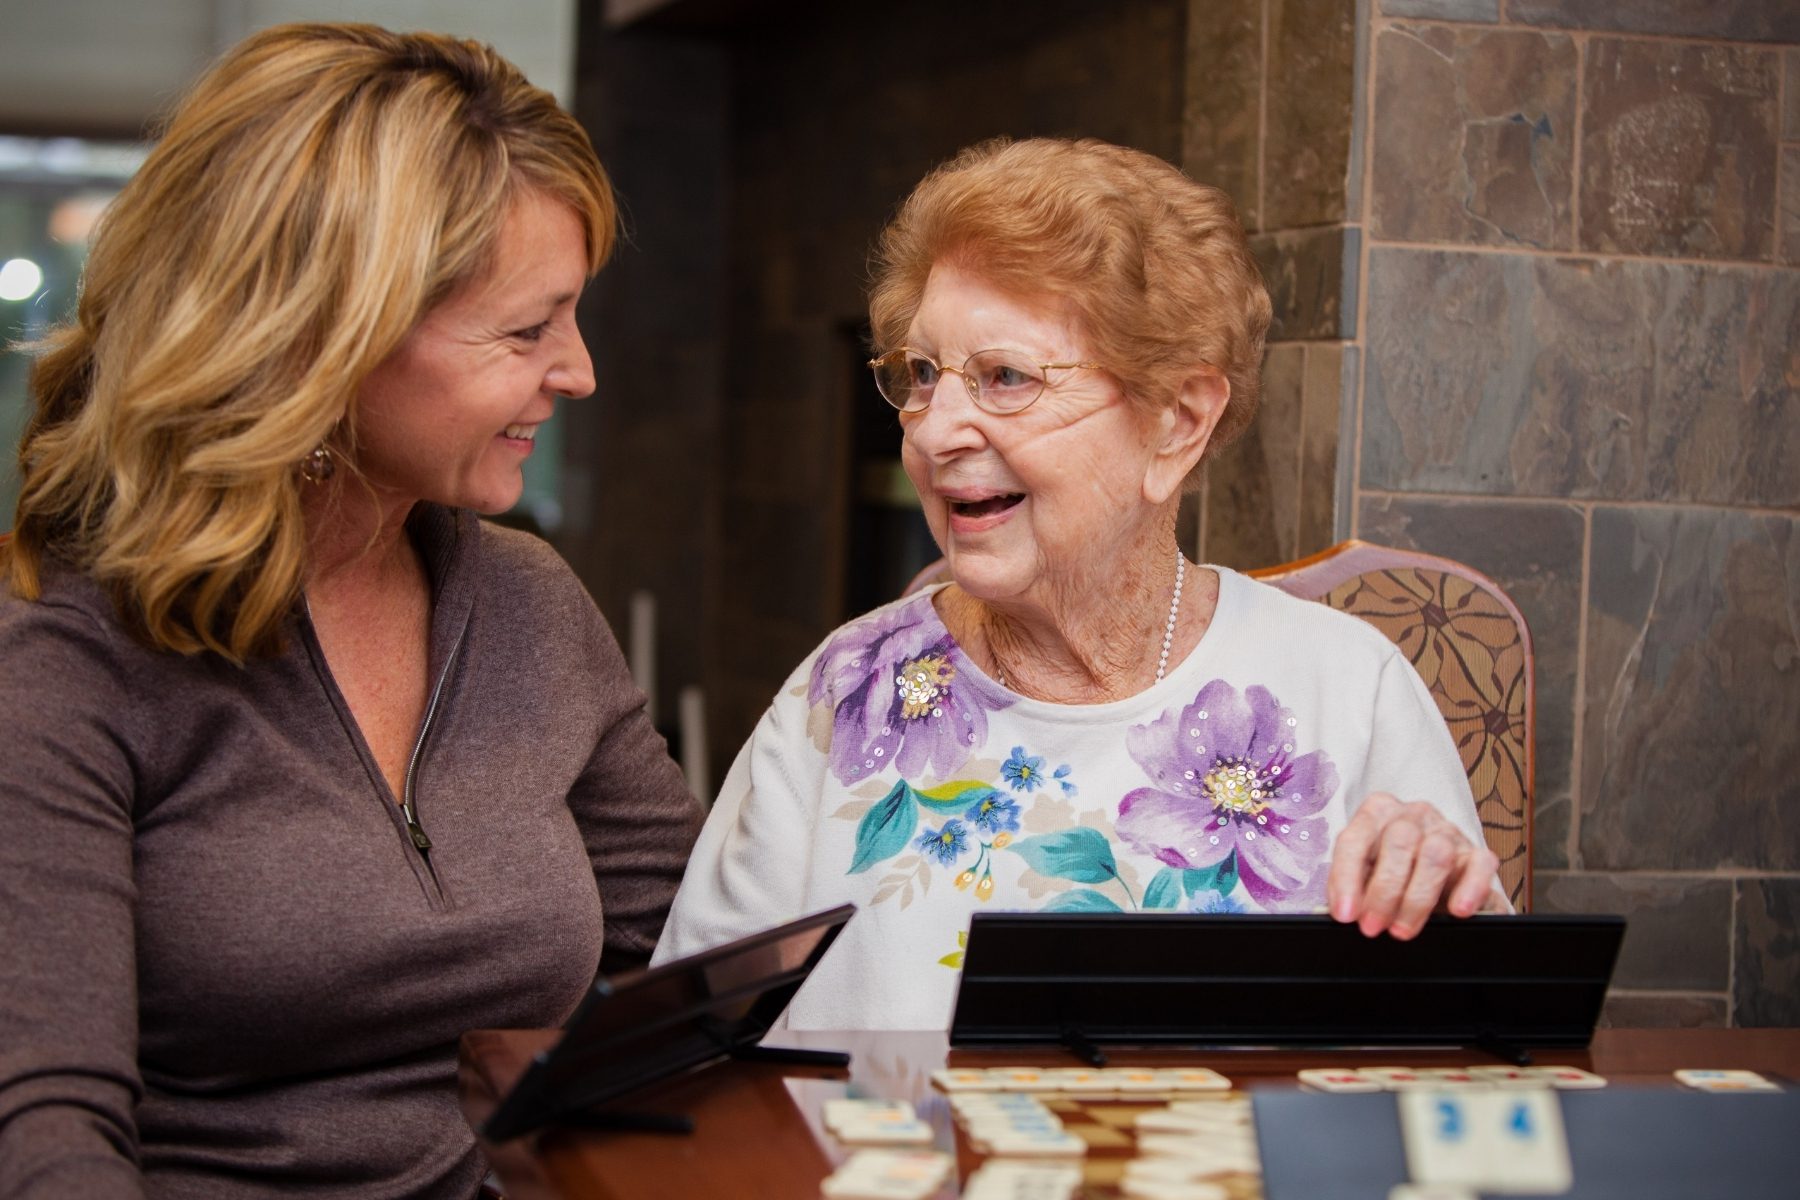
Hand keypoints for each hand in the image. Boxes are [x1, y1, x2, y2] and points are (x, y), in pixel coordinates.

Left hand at [1327, 792, 1498, 938]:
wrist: (1437, 884)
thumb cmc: (1390, 875)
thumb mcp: (1363, 876)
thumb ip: (1351, 887)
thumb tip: (1346, 911)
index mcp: (1378, 812)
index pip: (1356, 837)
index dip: (1347, 877)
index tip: (1346, 914)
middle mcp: (1413, 816)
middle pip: (1398, 841)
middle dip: (1383, 892)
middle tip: (1373, 926)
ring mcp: (1448, 832)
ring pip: (1435, 854)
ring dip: (1416, 898)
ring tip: (1402, 929)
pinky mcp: (1477, 855)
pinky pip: (1481, 864)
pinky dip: (1470, 888)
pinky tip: (1458, 910)